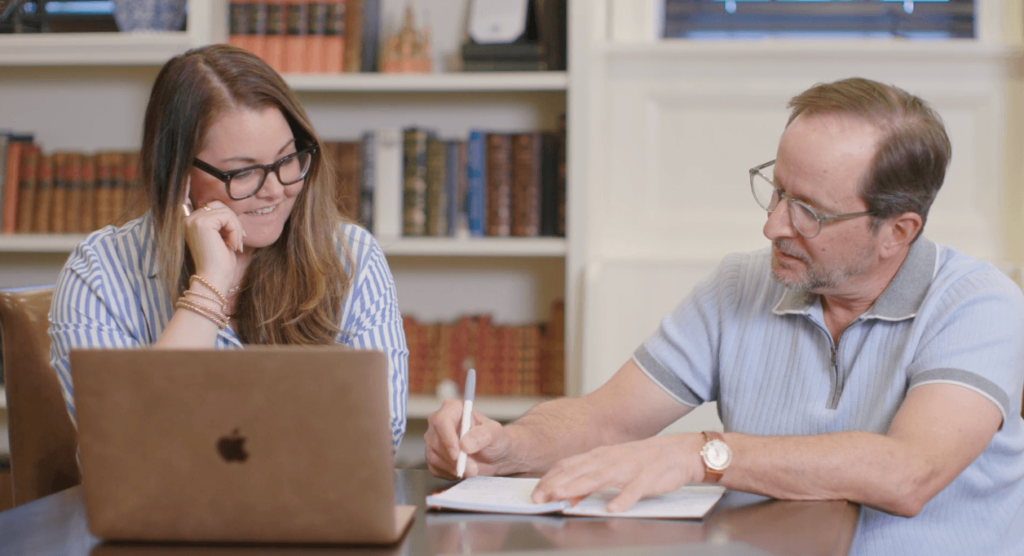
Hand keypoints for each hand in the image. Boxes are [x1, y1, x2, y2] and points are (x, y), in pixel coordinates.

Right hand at [181, 181, 244, 291]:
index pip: (191, 198)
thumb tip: (226, 207)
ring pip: (225, 210)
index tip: (187, 172)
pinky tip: (232, 245)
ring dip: (236, 228)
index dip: (187, 184)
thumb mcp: (222, 238)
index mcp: (190, 221)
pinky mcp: (202, 223)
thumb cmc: (220, 264)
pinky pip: (228, 217)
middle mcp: (188, 219)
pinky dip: (235, 231)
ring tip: (234, 245)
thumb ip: (221, 222)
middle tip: (237, 242)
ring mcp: (193, 220)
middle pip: (219, 205)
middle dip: (234, 222)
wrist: (214, 280)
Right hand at [424, 398, 513, 478]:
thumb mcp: (496, 434)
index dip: (447, 439)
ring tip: (471, 469)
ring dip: (453, 468)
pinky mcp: (432, 455)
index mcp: (453, 409)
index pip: (441, 421)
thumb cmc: (495, 440)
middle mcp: (439, 422)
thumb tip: (465, 443)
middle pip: (435, 441)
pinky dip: (449, 473)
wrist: (494, 456)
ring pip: (433, 456)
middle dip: (453, 459)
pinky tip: (462, 469)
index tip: (457, 455)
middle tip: (472, 468)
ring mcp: (433, 439)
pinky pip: (434, 468)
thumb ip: (483, 435)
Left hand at [531, 433, 705, 512]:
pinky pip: (634, 490)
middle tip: (539, 498)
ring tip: (563, 498)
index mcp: (600, 456)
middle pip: (578, 471)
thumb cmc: (643, 461)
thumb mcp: (612, 467)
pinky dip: (623, 499)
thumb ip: (589, 480)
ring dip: (580, 488)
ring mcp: (629, 467)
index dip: (550, 478)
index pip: (568, 465)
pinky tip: (612, 509)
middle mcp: (611, 459)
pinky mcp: (648, 478)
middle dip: (556, 484)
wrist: (680, 452)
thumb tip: (566, 496)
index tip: (534, 492)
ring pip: (600, 477)